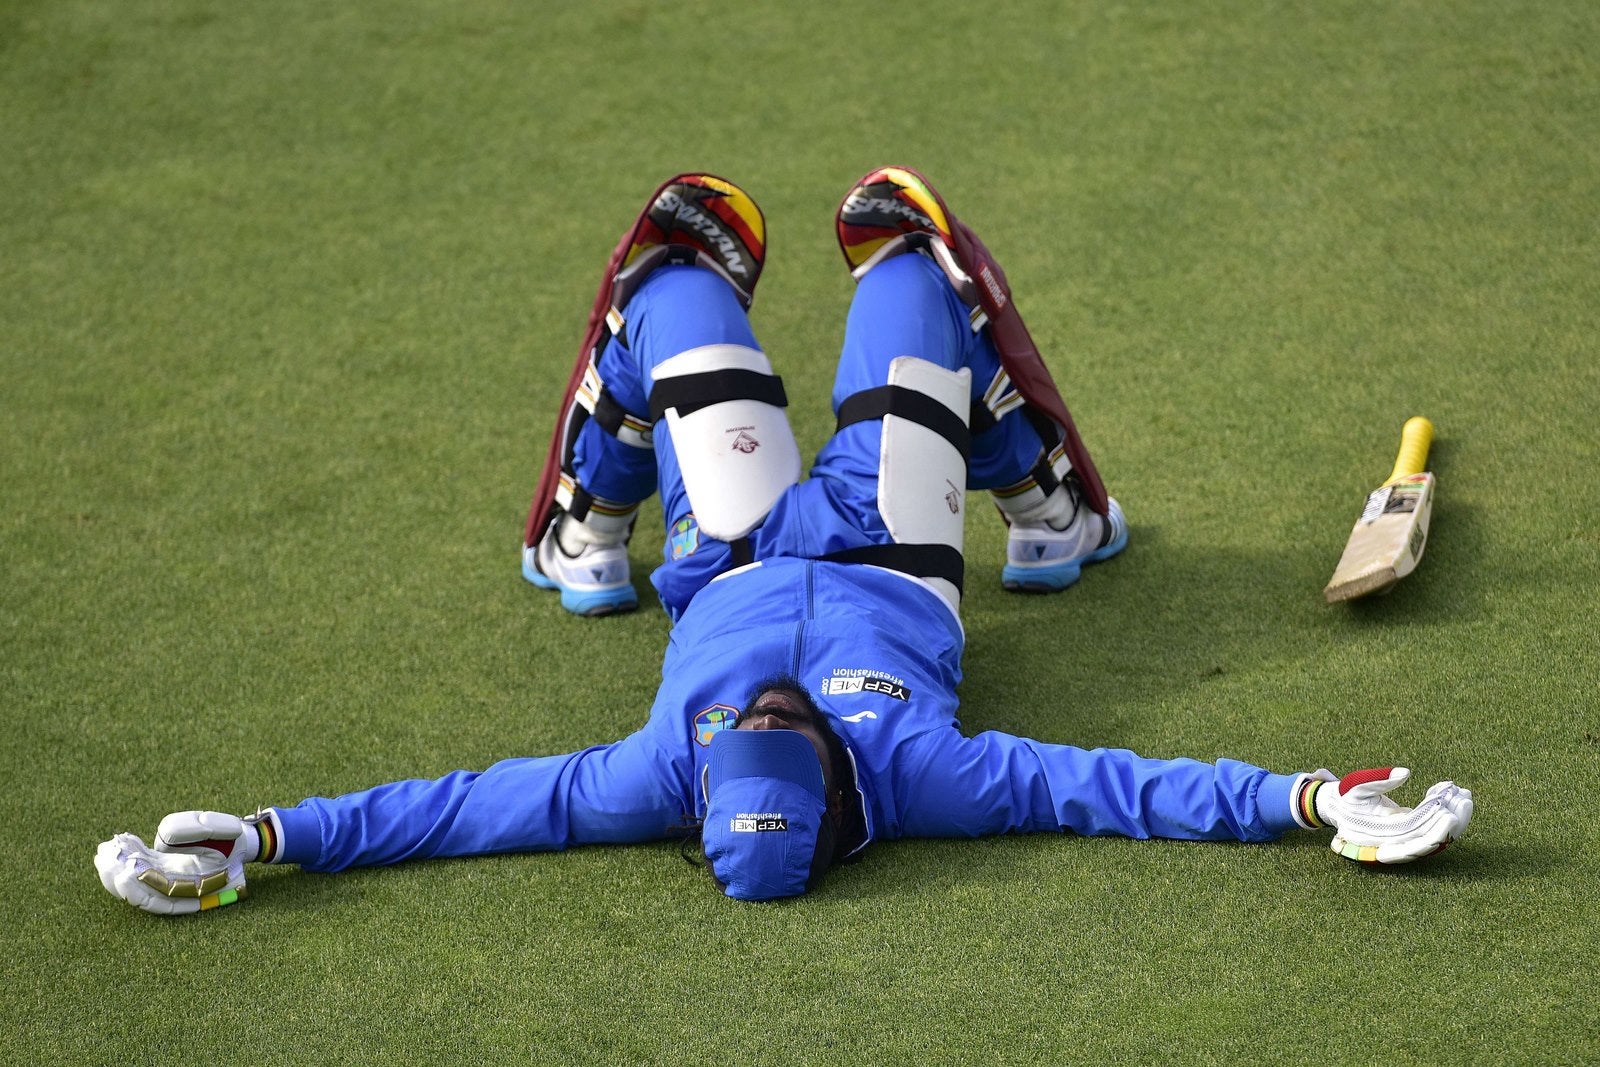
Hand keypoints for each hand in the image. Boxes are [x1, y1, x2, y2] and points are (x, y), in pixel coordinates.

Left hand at [94, 811, 251, 914]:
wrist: (242, 839)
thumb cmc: (233, 837)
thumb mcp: (222, 830)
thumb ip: (193, 831)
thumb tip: (160, 842)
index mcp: (191, 888)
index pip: (157, 898)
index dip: (137, 889)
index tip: (123, 872)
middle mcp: (176, 888)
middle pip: (140, 892)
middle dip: (118, 877)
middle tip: (104, 858)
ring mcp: (168, 877)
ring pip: (137, 880)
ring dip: (118, 867)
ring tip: (105, 850)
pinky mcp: (164, 864)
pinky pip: (143, 864)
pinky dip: (130, 854)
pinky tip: (122, 840)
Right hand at [1313, 768, 1472, 864]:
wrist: (1337, 807)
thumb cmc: (1345, 796)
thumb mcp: (1355, 785)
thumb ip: (1377, 779)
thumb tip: (1405, 772)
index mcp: (1380, 837)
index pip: (1414, 838)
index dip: (1434, 828)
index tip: (1448, 811)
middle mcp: (1395, 844)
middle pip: (1431, 840)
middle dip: (1451, 821)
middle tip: (1464, 799)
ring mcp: (1405, 840)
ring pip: (1436, 836)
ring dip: (1453, 818)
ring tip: (1464, 795)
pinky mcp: (1411, 832)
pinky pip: (1432, 827)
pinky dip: (1443, 812)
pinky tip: (1450, 792)